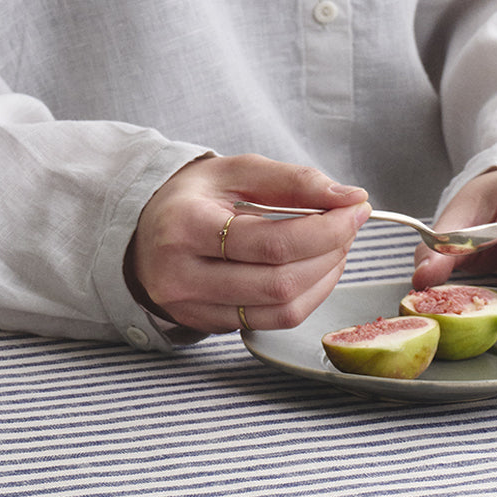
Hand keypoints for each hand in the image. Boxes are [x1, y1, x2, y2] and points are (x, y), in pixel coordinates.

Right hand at [127, 154, 370, 333]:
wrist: (141, 232)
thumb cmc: (191, 198)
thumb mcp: (234, 171)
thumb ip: (291, 180)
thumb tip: (349, 196)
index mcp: (186, 226)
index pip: (272, 242)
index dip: (326, 229)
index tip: (355, 208)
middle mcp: (183, 274)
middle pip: (280, 281)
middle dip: (331, 252)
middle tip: (349, 224)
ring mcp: (192, 307)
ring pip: (281, 309)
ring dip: (325, 278)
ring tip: (335, 246)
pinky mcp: (205, 325)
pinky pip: (271, 323)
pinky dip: (306, 297)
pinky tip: (314, 270)